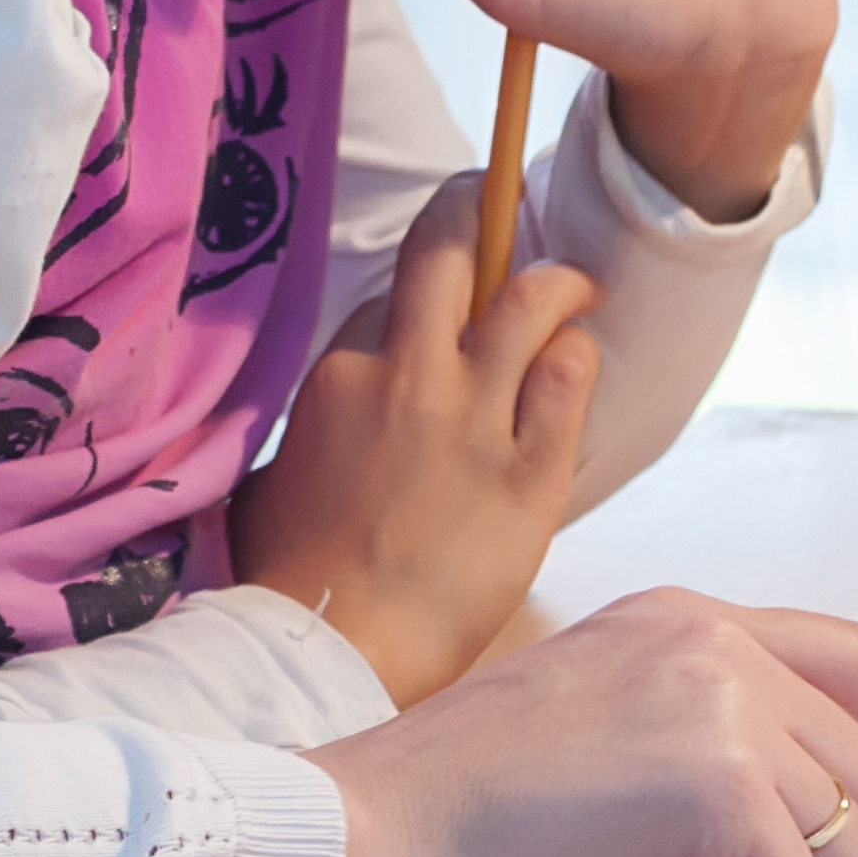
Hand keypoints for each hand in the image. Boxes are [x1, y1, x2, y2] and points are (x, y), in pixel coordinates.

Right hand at [230, 177, 599, 706]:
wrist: (333, 650)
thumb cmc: (290, 578)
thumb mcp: (280, 475)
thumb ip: (319, 425)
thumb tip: (338, 411)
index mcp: (342, 376)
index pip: (391, 296)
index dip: (422, 292)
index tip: (440, 297)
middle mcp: (409, 378)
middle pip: (449, 252)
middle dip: (476, 210)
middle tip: (497, 206)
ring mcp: (472, 423)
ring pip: (526, 300)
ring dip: (557, 279)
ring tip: (576, 287)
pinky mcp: (528, 475)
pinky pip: (567, 380)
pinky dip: (576, 357)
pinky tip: (577, 361)